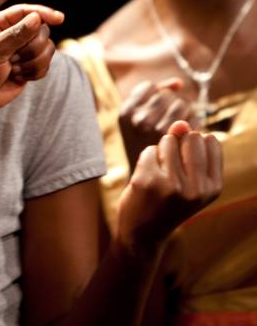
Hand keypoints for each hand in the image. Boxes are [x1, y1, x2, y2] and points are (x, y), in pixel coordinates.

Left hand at [0, 4, 63, 111]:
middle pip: (42, 30)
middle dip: (32, 48)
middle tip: (13, 60)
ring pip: (48, 48)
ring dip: (32, 62)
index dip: (44, 13)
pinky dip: (34, 72)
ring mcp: (24, 50)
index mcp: (1, 23)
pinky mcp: (30, 65)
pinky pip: (46, 65)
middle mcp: (15, 33)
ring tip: (13, 70)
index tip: (59, 19)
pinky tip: (17, 77)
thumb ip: (15, 35)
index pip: (26, 12)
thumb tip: (37, 18)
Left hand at [116, 121, 221, 253]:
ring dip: (160, 151)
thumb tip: (180, 123)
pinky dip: (146, 160)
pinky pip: (149, 150)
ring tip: (159, 175)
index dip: (194, 145)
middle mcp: (196, 188)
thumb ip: (188, 149)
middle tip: (171, 170)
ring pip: (167, 141)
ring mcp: (171, 185)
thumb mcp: (189, 180)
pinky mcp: (147, 181)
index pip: (210, 141)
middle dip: (178, 145)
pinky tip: (146, 179)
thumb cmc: (168, 202)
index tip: (187, 164)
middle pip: (190, 137)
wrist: (143, 233)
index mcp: (213, 187)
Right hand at [119, 78, 194, 170]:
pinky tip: (186, 140)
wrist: (146, 187)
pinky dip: (195, 127)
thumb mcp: (135, 121)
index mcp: (125, 112)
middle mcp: (139, 119)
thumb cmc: (142, 149)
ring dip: (186, 115)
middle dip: (172, 106)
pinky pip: (194, 120)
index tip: (154, 113)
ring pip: (184, 105)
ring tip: (178, 132)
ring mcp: (159, 131)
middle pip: (169, 95)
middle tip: (169, 125)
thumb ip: (153, 96)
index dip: (156, 97)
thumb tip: (179, 83)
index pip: (150, 87)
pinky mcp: (180, 142)